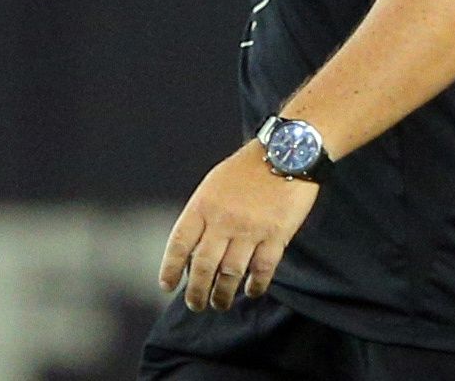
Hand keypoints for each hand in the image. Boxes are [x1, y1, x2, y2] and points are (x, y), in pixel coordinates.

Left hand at [158, 140, 320, 311]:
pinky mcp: (276, 235)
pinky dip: (255, 285)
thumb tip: (193, 248)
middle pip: (203, 266)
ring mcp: (250, 229)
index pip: (179, 243)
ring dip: (223, 294)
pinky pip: (262, 269)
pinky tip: (251, 290)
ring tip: (220, 303)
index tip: (168, 285)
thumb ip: (203, 213)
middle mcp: (223, 220)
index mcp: (203, 204)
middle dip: (196, 291)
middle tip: (196, 304)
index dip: (171, 268)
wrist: (287, 151)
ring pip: (230, 274)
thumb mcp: (214, 183)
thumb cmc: (248, 167)